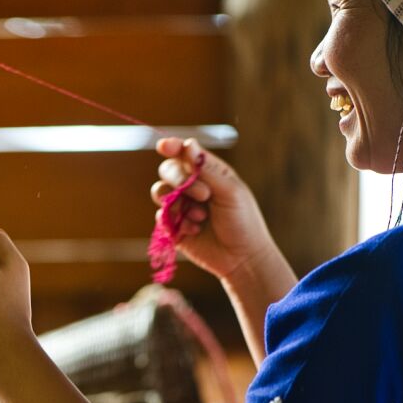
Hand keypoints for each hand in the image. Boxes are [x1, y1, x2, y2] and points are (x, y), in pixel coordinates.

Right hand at [151, 137, 276, 280]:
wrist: (242, 258)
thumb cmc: (243, 221)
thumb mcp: (229, 191)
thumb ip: (206, 169)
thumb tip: (188, 144)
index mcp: (209, 172)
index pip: (185, 153)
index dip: (172, 146)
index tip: (164, 146)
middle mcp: (191, 186)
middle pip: (168, 170)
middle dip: (180, 179)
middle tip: (204, 194)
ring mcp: (180, 206)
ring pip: (160, 191)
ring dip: (179, 202)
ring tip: (202, 216)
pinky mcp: (172, 225)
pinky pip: (160, 216)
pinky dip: (179, 221)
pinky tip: (196, 230)